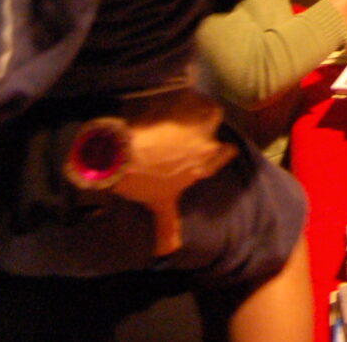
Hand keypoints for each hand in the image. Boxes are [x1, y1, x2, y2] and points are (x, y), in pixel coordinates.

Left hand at [110, 89, 234, 256]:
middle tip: (189, 123)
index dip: (218, 149)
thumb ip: (169, 229)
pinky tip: (167, 97)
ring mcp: (193, 119)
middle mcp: (205, 140)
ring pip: (205, 105)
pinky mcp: (179, 100)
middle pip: (217, 122)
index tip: (210, 147)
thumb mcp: (159, 205)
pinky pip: (188, 91)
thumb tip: (167, 254)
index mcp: (203, 163)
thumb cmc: (141, 182)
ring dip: (194, 105)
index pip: (226, 152)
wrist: (120, 156)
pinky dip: (180, 93)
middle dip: (207, 122)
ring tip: (178, 107)